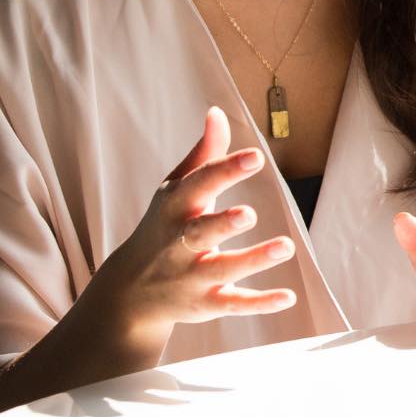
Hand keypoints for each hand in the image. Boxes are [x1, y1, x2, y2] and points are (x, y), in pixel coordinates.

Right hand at [81, 107, 298, 358]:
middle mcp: (179, 244)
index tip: (255, 157)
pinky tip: (288, 296)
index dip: (225, 170)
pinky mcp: (205, 304)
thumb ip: (203, 154)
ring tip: (286, 246)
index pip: (199, 185)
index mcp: (175, 209)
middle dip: (223, 223)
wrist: (127, 292)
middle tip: (249, 214)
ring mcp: (191, 276)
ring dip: (253, 259)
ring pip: (223, 269)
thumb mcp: (175, 190)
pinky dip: (259, 303)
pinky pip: (233, 304)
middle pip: (201, 232)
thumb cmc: (162, 227)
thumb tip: (218, 112)